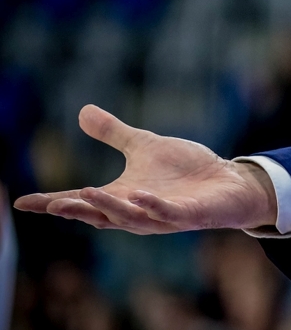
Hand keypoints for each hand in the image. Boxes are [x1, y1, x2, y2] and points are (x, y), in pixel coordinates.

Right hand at [12, 105, 277, 233]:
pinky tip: (140, 195)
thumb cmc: (186, 170)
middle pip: (99, 214)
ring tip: (84, 193)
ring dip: (108, 208)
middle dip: (76, 209)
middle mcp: (137, 210)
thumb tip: (82, 111)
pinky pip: (167, 214)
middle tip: (51, 203)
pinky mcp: (188, 216)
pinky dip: (153, 206)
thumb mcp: (144, 146)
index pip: (81, 201)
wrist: (228, 182)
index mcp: (122, 195)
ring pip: (128, 218)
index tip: (22, 201)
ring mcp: (162, 216)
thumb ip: (113, 133)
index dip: (51, 202)